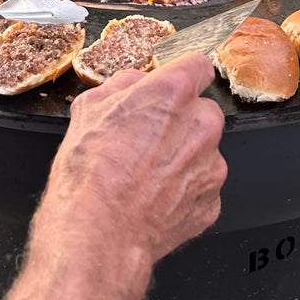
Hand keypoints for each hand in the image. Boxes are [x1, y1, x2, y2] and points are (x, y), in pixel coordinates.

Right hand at [32, 52, 226, 272]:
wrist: (97, 233)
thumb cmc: (89, 174)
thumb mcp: (88, 110)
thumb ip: (122, 86)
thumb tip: (135, 84)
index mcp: (173, 93)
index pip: (198, 66)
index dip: (181, 76)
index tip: (172, 89)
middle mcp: (201, 125)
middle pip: (203, 111)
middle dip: (181, 122)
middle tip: (148, 141)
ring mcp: (211, 166)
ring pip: (203, 151)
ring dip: (183, 158)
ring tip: (145, 177)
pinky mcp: (211, 201)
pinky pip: (201, 187)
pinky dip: (183, 191)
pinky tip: (154, 199)